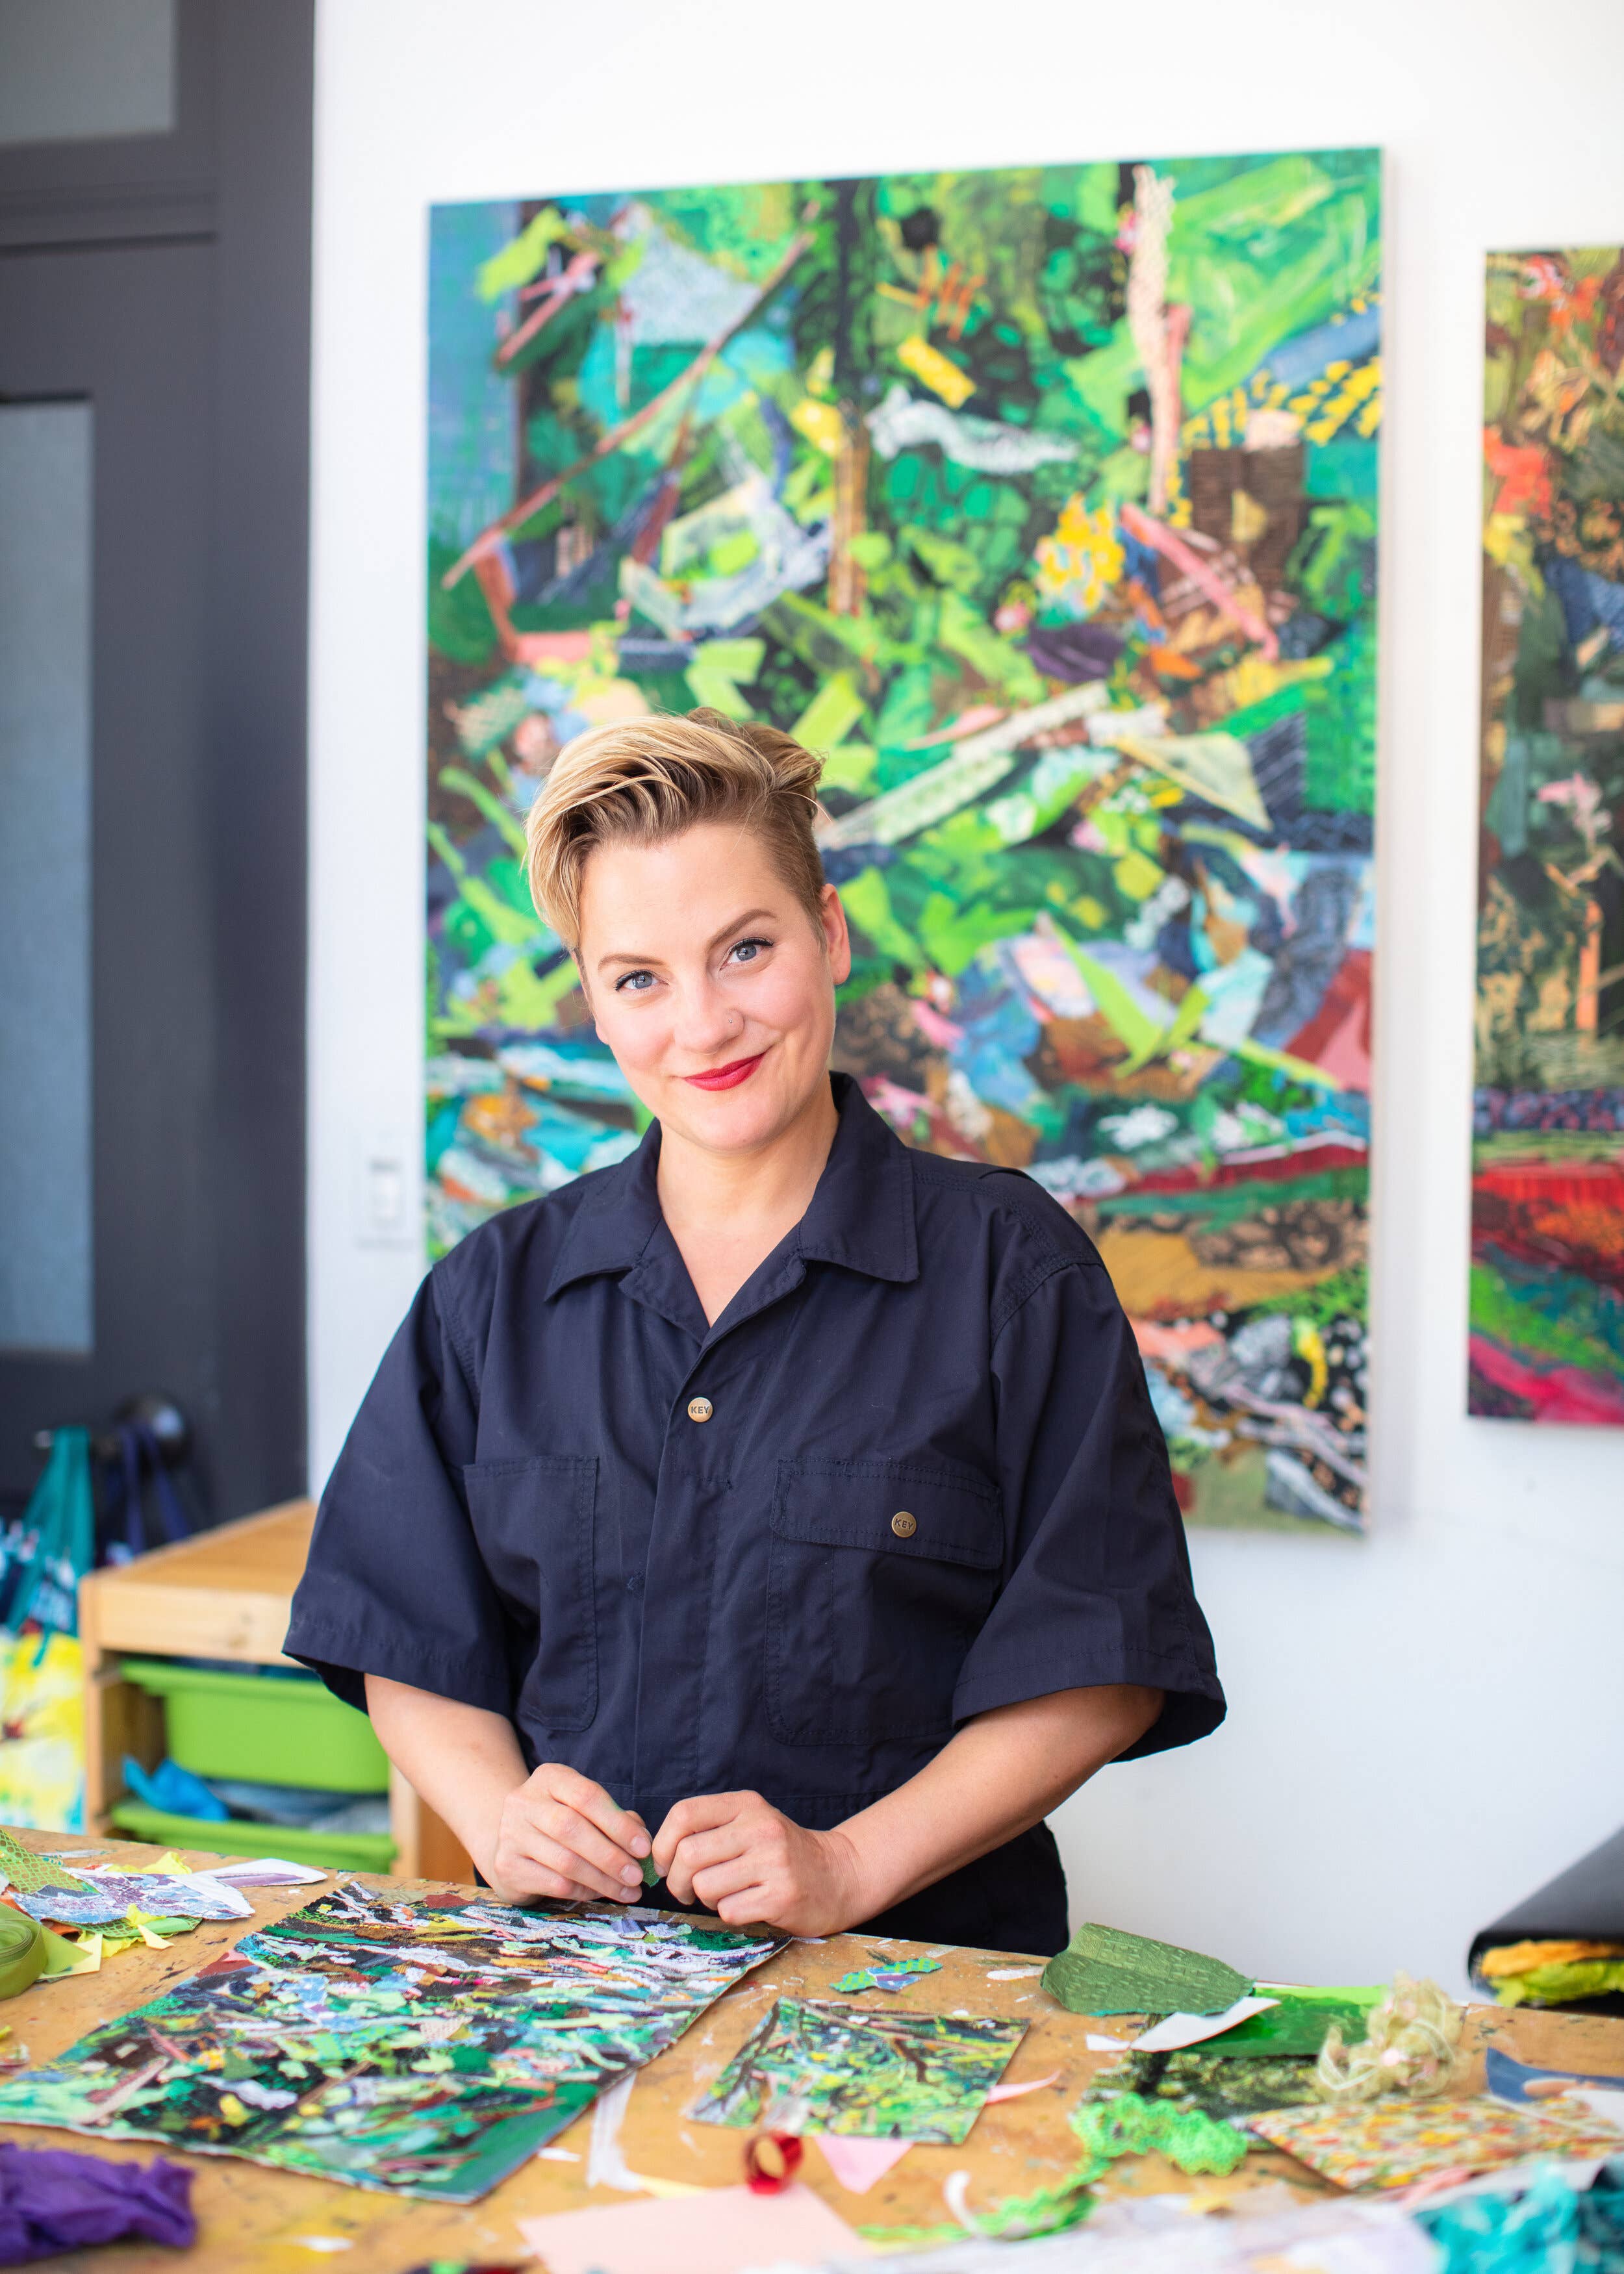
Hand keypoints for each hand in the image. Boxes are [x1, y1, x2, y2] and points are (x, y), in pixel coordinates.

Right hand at [483, 1763, 650, 1905]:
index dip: (618, 1823)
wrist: (511, 1842)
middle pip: (572, 1828)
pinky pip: (554, 1883)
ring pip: (565, 1861)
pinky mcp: (507, 1866)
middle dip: (611, 1856)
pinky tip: (600, 1893)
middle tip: (637, 1876)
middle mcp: (524, 1801)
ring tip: (628, 1891)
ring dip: (602, 1880)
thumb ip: (615, 1818)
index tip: (644, 1848)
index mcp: (549, 1778)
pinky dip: (583, 1891)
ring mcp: (511, 1834)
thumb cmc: (560, 1823)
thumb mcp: (584, 1809)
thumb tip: (642, 1842)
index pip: (587, 1795)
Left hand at [654, 1790, 865, 1935]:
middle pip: (689, 1855)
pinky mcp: (781, 1897)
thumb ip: (709, 1830)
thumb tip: (656, 1857)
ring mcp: (773, 1862)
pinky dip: (730, 1913)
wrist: (838, 1875)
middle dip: (678, 1881)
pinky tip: (749, 1905)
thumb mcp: (750, 1824)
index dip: (663, 1843)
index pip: (685, 1813)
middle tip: (687, 1891)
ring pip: (705, 1886)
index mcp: (747, 1804)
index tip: (666, 1863)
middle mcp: (760, 1827)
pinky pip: (729, 1911)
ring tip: (727, 1894)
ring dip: (707, 1899)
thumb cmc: (781, 1853)